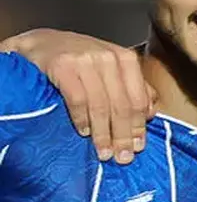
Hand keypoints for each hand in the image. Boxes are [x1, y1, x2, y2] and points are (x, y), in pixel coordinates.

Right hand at [4, 28, 155, 163]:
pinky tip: (83, 132)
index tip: (138, 148)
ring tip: (103, 152)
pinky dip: (82, 119)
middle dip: (123, 136)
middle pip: (122, 105)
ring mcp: (85, 60)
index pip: (138, 99)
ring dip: (103, 134)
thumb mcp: (110, 69)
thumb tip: (151, 113)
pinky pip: (78, 99)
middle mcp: (108, 57)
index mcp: (125, 59)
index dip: (139, 127)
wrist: (39, 44)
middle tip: (122, 157)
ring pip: (101, 105)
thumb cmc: (77, 60)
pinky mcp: (62, 66)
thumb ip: (133, 87)